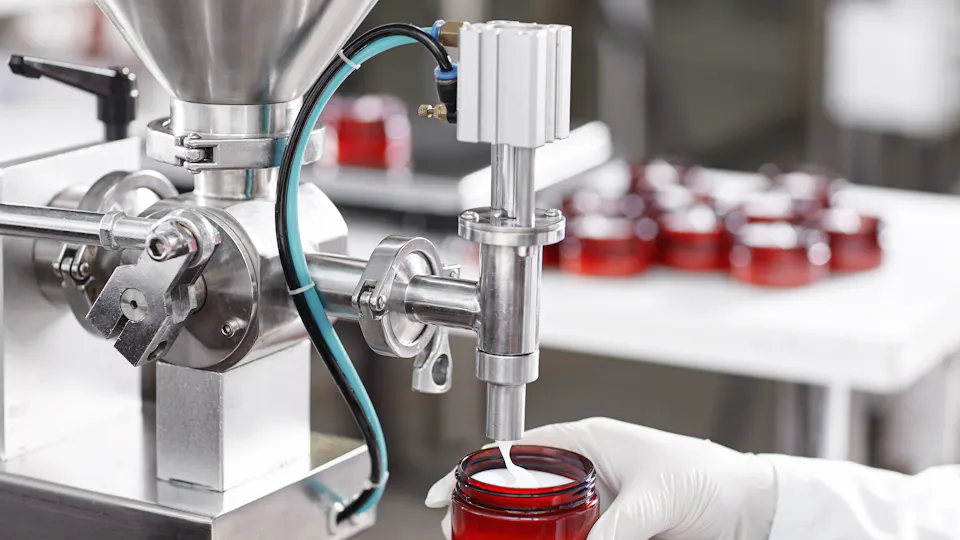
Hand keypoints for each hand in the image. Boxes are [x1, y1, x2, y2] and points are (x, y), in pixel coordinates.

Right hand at [425, 418, 777, 539]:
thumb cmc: (707, 477)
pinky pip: (565, 536)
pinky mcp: (608, 527)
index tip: (447, 491)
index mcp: (586, 440)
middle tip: (458, 530)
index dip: (476, 467)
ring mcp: (594, 500)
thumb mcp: (657, 498)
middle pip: (518, 485)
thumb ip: (619, 526)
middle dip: (483, 506)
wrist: (747, 507)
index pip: (516, 449)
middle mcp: (583, 467)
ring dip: (512, 531)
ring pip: (537, 516)